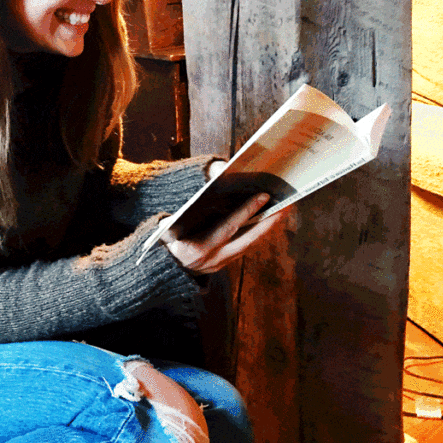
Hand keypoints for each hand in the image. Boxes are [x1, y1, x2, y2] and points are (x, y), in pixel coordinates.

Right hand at [160, 193, 290, 274]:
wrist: (157, 269)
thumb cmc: (162, 238)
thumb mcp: (167, 222)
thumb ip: (190, 199)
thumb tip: (216, 173)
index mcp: (197, 248)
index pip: (227, 227)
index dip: (246, 211)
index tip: (263, 196)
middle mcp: (211, 260)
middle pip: (248, 240)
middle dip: (268, 223)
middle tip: (285, 205)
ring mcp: (218, 265)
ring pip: (248, 245)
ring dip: (265, 228)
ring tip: (280, 210)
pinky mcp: (222, 265)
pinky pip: (243, 247)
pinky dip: (255, 234)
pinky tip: (265, 221)